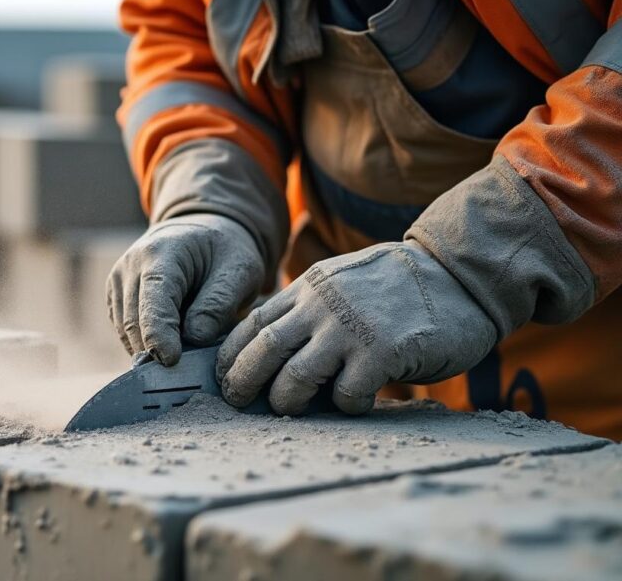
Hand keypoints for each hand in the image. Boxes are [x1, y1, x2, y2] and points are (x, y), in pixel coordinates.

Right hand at [107, 214, 265, 365]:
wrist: (200, 233)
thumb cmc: (223, 253)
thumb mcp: (238, 270)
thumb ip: (218, 304)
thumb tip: (195, 338)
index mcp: (162, 253)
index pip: (152, 300)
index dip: (159, 335)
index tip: (172, 361)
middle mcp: (131, 265)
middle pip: (135, 321)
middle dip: (156, 351)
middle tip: (186, 372)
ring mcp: (118, 281)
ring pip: (126, 331)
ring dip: (151, 350)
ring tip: (184, 355)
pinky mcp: (116, 297)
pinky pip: (125, 332)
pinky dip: (145, 344)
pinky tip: (170, 344)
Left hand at [216, 240, 496, 414]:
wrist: (461, 274)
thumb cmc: (400, 288)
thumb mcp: (342, 282)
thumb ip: (309, 307)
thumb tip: (272, 346)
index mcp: (309, 287)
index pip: (253, 321)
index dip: (231, 353)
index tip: (223, 375)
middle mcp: (322, 306)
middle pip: (262, 350)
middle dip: (241, 382)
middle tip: (238, 401)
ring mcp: (350, 328)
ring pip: (295, 378)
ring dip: (286, 401)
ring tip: (292, 409)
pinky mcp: (383, 352)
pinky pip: (346, 395)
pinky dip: (345, 406)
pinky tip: (356, 402)